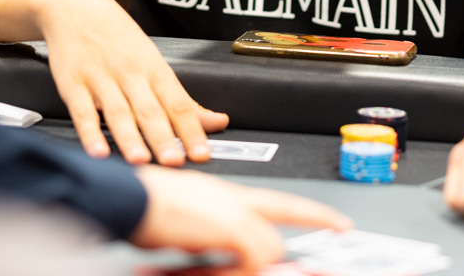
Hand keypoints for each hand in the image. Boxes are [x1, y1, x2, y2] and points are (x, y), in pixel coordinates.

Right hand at [36, 0, 228, 164]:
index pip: (179, 103)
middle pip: (150, 110)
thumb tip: (217, 122)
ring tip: (140, 160)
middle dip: (163, 138)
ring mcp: (101, 78)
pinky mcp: (73, 83)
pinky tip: (97, 150)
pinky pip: (82, 111)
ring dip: (129, 138)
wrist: (76, 6)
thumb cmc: (118, 37)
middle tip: (175, 161)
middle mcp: (130, 74)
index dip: (192, 130)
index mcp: (154, 70)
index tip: (202, 153)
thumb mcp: (154, 62)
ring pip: (118, 112)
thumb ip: (182, 100)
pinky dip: (89, 133)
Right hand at [132, 165, 351, 271]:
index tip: (338, 222)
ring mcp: (231, 210)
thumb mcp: (182, 222)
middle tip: (337, 228)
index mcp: (223, 194)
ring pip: (270, 243)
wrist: (126, 197)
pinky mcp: (228, 226)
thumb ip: (208, 235)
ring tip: (222, 266)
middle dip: (313, 220)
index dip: (312, 211)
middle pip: (285, 210)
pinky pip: (255, 256)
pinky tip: (221, 270)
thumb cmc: (140, 206)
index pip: (279, 201)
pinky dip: (245, 270)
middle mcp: (232, 197)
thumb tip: (218, 253)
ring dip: (256, 264)